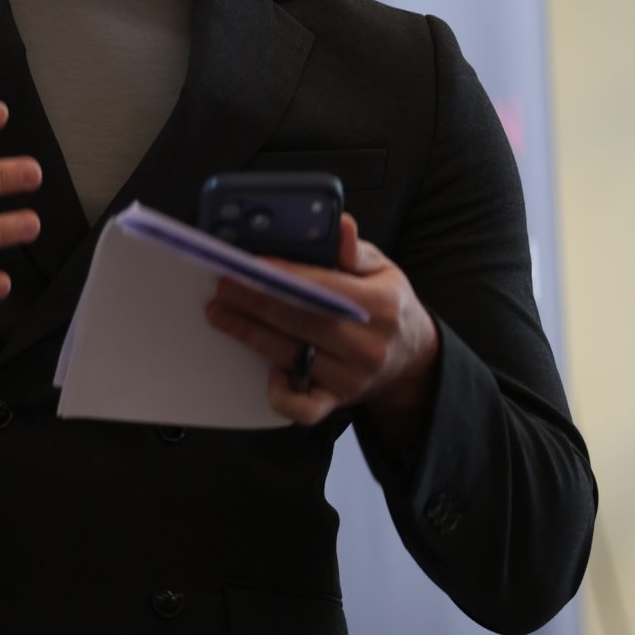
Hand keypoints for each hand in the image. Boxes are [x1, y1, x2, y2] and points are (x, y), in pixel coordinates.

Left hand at [202, 214, 440, 436]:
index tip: (251, 265)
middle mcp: (368, 345)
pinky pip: (302, 409)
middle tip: (224, 286)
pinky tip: (265, 369)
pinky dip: (280, 393)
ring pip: (291, 356)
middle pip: (300, 322)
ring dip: (250, 334)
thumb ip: (356, 250)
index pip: (324, 288)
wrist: (412, 359)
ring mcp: (351, 378)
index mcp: (380, 306)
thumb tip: (341, 225)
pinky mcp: (337, 402)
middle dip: (255, 302)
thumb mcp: (384, 271)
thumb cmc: (389, 308)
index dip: (284, 276)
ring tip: (222, 313)